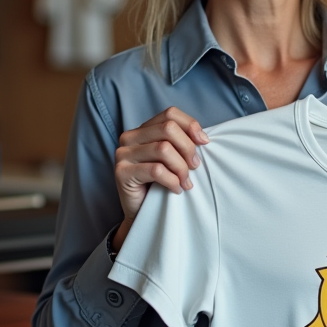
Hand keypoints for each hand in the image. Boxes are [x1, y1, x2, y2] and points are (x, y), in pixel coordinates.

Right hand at [112, 107, 208, 250]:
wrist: (142, 213)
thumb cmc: (160, 184)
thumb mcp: (173, 159)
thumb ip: (182, 143)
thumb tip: (202, 138)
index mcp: (143, 129)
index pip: (170, 113)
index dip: (191, 125)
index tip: (204, 142)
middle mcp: (129, 137)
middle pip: (168, 128)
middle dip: (188, 148)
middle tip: (195, 167)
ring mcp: (123, 154)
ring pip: (163, 149)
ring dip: (181, 168)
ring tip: (186, 182)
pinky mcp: (122, 172)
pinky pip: (156, 170)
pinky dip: (172, 181)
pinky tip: (176, 189)